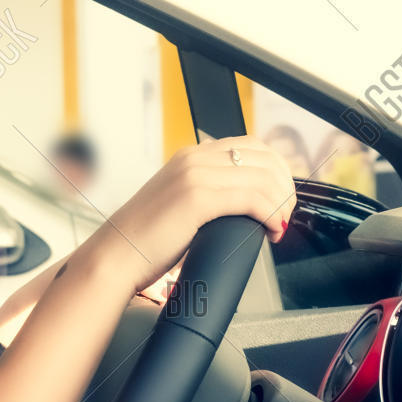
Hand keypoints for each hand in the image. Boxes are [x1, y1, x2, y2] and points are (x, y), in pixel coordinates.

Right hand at [84, 135, 295, 296]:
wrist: (115, 256)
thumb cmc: (145, 240)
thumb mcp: (179, 203)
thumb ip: (207, 193)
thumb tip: (245, 205)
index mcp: (190, 156)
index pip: (252, 146)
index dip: (277, 170)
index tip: (281, 197)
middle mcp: (193, 158)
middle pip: (264, 158)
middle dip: (285, 186)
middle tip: (285, 214)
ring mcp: (194, 175)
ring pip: (263, 178)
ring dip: (281, 203)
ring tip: (278, 225)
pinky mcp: (196, 198)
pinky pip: (252, 198)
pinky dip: (271, 214)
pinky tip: (271, 230)